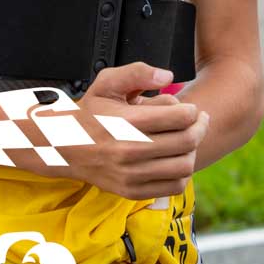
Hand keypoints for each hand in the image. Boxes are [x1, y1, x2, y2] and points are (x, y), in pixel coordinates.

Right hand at [41, 62, 209, 200]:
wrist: (63, 146)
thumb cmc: (90, 113)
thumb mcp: (107, 83)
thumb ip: (138, 72)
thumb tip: (168, 77)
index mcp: (127, 122)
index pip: (180, 117)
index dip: (193, 111)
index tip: (191, 109)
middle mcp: (130, 151)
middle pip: (187, 141)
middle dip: (200, 127)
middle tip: (199, 121)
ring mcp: (131, 174)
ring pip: (184, 166)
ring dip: (193, 151)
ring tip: (188, 140)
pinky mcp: (132, 191)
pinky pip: (173, 186)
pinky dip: (182, 173)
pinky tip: (176, 160)